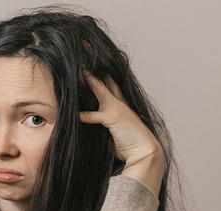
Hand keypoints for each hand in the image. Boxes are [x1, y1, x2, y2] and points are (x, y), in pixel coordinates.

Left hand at [79, 71, 164, 195]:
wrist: (146, 153)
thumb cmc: (129, 144)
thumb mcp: (114, 130)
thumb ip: (101, 123)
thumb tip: (86, 123)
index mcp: (120, 103)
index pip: (108, 81)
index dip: (100, 69)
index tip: (91, 59)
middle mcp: (119, 101)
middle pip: (104, 77)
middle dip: (94, 62)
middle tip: (85, 46)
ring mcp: (117, 108)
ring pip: (99, 88)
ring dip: (88, 79)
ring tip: (76, 67)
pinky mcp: (113, 118)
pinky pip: (95, 115)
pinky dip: (84, 115)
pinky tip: (74, 115)